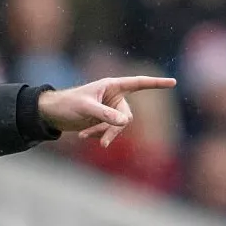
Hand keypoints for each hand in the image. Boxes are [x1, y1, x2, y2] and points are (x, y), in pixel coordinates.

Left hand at [37, 76, 176, 146]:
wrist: (52, 114)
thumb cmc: (67, 104)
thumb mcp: (85, 108)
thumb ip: (105, 114)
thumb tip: (124, 122)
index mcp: (112, 85)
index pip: (138, 83)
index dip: (156, 83)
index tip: (173, 82)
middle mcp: (114, 96)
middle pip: (127, 116)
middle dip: (114, 129)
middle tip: (103, 143)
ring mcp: (109, 110)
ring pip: (118, 127)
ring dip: (103, 134)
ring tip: (84, 136)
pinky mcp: (103, 121)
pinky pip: (109, 132)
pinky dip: (98, 135)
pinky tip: (83, 136)